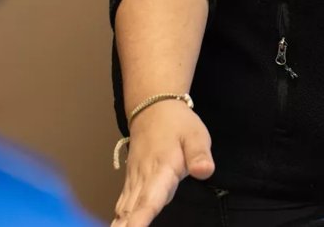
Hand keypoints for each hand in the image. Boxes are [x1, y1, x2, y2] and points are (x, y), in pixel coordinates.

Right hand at [111, 102, 214, 226]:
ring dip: (120, 225)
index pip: (150, 199)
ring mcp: (134, 180)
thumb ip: (199, 155)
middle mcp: (143, 178)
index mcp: (162, 169)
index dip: (141, 218)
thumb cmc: (178, 124)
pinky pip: (122, 203)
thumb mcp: (196, 135)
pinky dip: (119, 217)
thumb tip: (204, 171)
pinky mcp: (131, 180)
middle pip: (133, 210)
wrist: (153, 108)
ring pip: (124, 208)